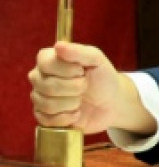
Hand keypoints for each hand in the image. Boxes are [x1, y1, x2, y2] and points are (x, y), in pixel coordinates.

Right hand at [29, 41, 153, 135]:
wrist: (112, 103)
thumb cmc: (103, 78)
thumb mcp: (97, 60)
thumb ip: (79, 52)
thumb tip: (58, 46)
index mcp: (48, 60)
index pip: (45, 63)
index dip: (67, 69)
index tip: (82, 70)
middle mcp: (39, 78)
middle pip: (47, 85)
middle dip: (75, 88)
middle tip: (85, 86)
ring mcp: (39, 98)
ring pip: (47, 104)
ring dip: (72, 103)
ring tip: (81, 99)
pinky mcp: (44, 117)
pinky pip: (47, 120)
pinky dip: (68, 118)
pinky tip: (76, 112)